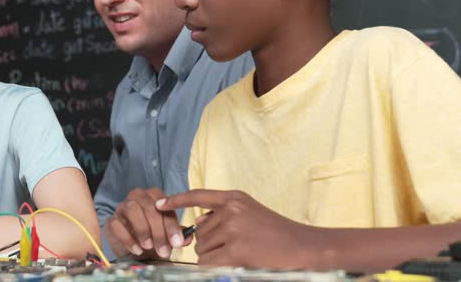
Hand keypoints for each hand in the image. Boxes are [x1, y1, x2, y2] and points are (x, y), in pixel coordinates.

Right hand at [104, 187, 184, 259]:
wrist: (137, 252)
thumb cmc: (155, 239)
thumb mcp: (169, 237)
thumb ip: (179, 235)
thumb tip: (187, 238)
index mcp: (154, 196)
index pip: (164, 204)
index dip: (171, 224)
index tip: (177, 242)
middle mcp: (137, 197)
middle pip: (148, 206)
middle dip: (158, 230)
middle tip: (164, 250)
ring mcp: (122, 207)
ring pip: (131, 209)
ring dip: (142, 230)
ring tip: (148, 246)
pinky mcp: (111, 220)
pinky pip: (116, 224)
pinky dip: (128, 238)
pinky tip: (137, 249)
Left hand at [156, 189, 318, 267]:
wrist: (306, 247)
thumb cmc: (279, 234)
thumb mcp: (251, 213)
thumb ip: (225, 216)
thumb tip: (196, 226)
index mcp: (235, 198)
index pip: (198, 195)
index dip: (176, 200)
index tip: (158, 203)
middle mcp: (231, 209)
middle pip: (199, 233)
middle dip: (210, 245)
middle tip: (238, 248)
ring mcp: (233, 229)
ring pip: (203, 249)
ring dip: (215, 258)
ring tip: (243, 254)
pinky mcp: (236, 250)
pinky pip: (209, 263)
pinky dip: (215, 268)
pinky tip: (236, 264)